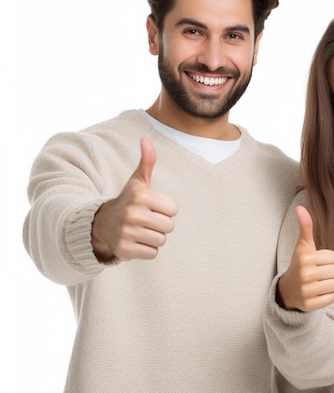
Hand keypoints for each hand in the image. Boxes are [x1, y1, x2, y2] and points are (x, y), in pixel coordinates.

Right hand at [91, 138, 178, 261]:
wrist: (101, 224)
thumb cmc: (128, 201)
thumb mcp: (137, 182)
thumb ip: (146, 162)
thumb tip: (146, 139)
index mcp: (140, 196)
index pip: (173, 210)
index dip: (165, 210)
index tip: (150, 207)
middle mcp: (132, 213)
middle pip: (169, 226)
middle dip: (160, 225)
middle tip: (145, 221)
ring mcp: (127, 232)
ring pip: (161, 241)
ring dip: (153, 238)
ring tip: (140, 230)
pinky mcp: (124, 250)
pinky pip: (152, 253)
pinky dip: (146, 250)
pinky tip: (135, 242)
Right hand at [277, 206, 333, 310]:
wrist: (288, 290)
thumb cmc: (301, 264)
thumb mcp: (303, 246)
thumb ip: (305, 227)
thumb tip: (300, 207)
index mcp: (305, 259)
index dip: (328, 260)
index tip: (317, 262)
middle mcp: (304, 275)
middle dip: (330, 272)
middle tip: (318, 274)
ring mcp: (306, 291)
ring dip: (330, 284)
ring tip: (318, 283)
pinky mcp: (309, 305)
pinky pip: (332, 298)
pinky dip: (327, 296)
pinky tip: (317, 294)